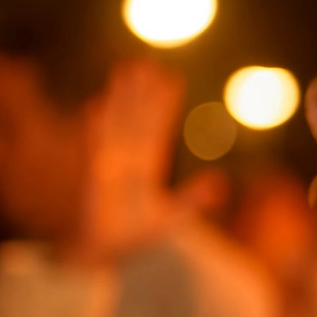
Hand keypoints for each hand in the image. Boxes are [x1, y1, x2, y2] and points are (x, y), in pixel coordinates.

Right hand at [66, 58, 184, 263]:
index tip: (172, 78)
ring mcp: (111, 165)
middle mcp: (130, 161)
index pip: (159, 128)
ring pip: (118, 124)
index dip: (165, 104)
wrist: (107, 255)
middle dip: (141, 91)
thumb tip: (221, 183)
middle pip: (137, 118)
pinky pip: (96, 147)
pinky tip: (96, 106)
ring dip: (120, 98)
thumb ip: (195, 198)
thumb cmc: (136, 237)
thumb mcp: (173, 217)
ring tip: (124, 70)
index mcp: (150, 167)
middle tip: (146, 61)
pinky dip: (96, 128)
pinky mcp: (95, 178)